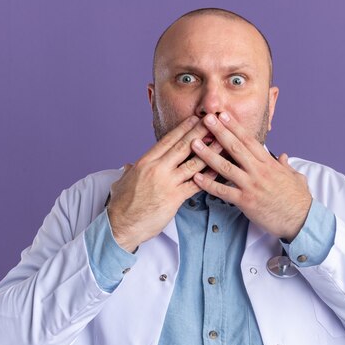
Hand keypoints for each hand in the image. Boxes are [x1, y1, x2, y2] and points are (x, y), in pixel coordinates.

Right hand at [107, 116, 220, 251]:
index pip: (167, 140)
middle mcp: (157, 168)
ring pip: (193, 163)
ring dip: (210, 152)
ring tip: (223, 142)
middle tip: (214, 121)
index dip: (183, 128)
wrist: (121, 225)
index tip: (195, 119)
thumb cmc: (121, 206)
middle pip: (182, 146)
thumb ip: (128, 171)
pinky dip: (209, 177)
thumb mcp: (122, 182)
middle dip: (200, 132)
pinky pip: (196, 184)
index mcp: (145, 161)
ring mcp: (166, 182)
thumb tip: (128, 166)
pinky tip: (219, 170)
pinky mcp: (174, 198)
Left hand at [191, 112, 311, 241]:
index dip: (235, 126)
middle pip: (235, 147)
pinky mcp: (246, 201)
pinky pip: (223, 191)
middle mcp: (259, 171)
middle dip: (219, 132)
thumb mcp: (296, 177)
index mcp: (269, 163)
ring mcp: (251, 186)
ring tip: (194, 144)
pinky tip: (196, 178)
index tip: (223, 115)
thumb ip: (286, 165)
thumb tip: (284, 156)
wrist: (301, 219)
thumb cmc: (298, 200)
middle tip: (206, 119)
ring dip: (208, 154)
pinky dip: (209, 184)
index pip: (249, 140)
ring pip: (226, 166)